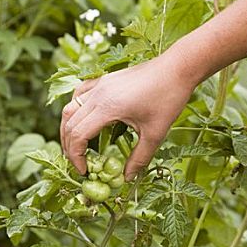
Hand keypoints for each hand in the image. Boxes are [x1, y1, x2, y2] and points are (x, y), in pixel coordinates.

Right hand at [61, 53, 193, 180]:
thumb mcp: (156, 133)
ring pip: (70, 107)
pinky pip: (79, 94)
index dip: (76, 157)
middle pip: (69, 123)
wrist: (177, 68)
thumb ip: (140, 158)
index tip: (85, 171)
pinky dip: (75, 109)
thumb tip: (127, 178)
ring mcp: (99, 84)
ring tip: (76, 145)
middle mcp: (98, 94)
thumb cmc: (168, 98)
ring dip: (68, 128)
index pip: (78, 135)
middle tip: (79, 163)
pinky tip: (82, 118)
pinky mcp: (104, 79)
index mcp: (107, 107)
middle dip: (69, 146)